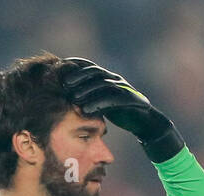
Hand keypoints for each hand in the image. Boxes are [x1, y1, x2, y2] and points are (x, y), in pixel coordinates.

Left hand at [60, 57, 184, 162]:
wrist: (143, 121)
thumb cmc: (119, 112)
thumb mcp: (102, 102)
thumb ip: (89, 97)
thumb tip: (68, 97)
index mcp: (107, 76)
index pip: (90, 65)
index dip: (76, 65)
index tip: (60, 68)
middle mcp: (115, 78)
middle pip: (95, 72)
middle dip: (79, 76)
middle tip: (64, 84)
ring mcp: (123, 87)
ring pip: (102, 84)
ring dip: (86, 90)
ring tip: (73, 99)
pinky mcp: (129, 99)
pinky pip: (111, 99)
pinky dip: (97, 104)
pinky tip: (85, 110)